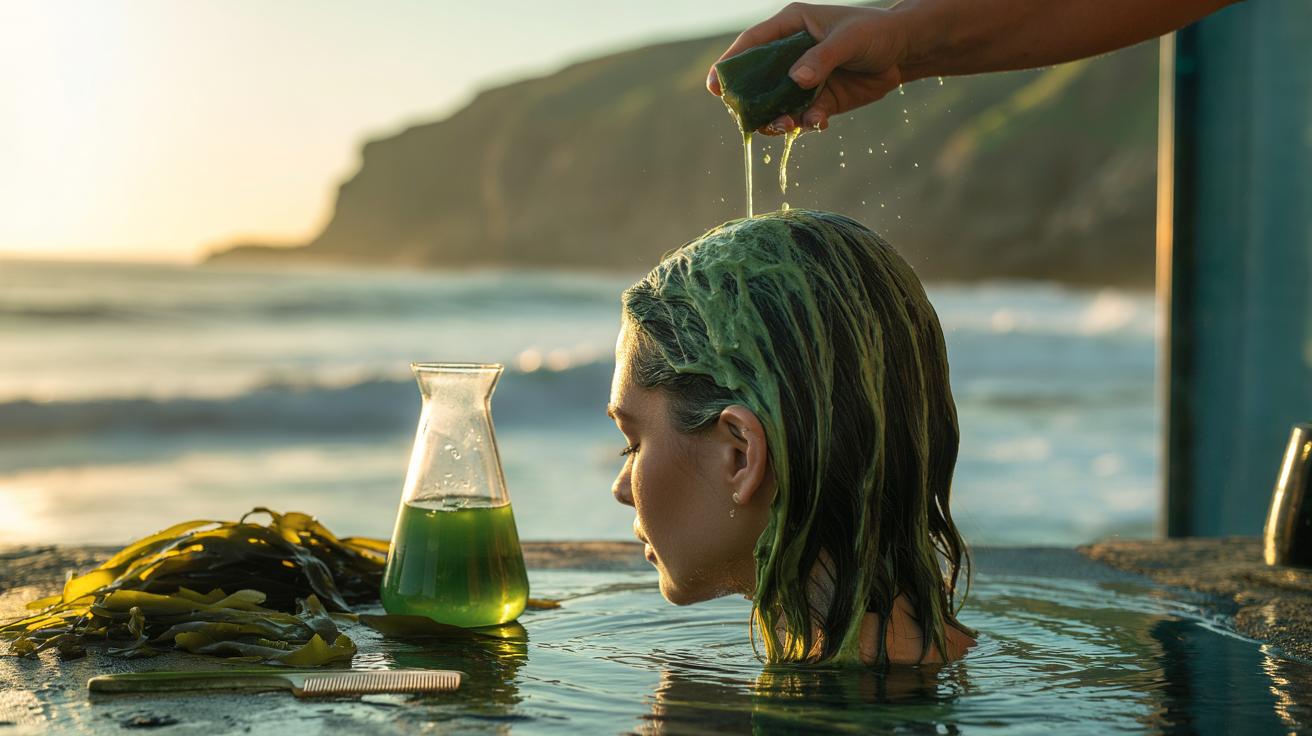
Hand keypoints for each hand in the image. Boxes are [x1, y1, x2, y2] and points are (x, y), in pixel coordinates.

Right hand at [706, 3, 909, 134]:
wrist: (904, 53)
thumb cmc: (874, 32)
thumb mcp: (848, 39)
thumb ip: (822, 58)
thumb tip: (795, 80)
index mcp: (790, 26)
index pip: (751, 44)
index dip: (730, 64)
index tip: (715, 87)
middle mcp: (790, 54)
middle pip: (757, 81)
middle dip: (751, 102)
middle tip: (751, 118)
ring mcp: (802, 80)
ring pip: (776, 104)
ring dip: (777, 119)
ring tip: (786, 126)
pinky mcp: (818, 100)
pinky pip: (802, 116)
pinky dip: (806, 124)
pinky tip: (819, 123)